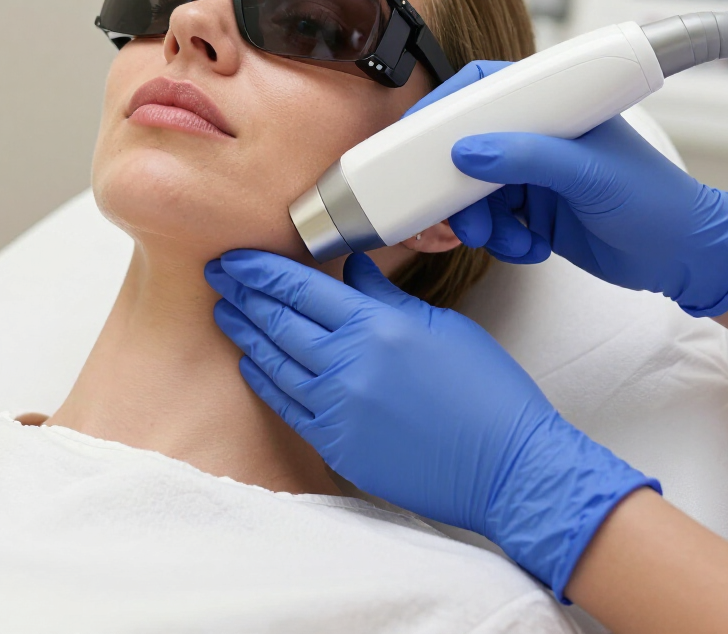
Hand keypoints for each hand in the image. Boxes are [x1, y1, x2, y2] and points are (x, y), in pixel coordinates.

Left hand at [207, 250, 656, 600]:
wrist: (510, 468)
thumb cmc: (486, 390)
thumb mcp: (440, 325)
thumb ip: (385, 295)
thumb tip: (351, 265)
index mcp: (375, 326)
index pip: (299, 288)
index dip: (259, 271)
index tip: (234, 258)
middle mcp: (348, 365)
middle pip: (278, 321)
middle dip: (242, 294)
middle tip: (218, 276)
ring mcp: (339, 409)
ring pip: (274, 362)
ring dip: (245, 334)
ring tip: (224, 313)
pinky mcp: (339, 447)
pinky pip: (288, 406)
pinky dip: (264, 380)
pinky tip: (250, 363)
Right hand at [405, 62, 727, 316]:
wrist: (682, 259)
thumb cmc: (657, 202)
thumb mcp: (589, 174)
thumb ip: (527, 158)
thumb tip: (467, 151)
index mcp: (553, 108)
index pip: (484, 90)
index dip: (445, 107)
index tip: (418, 132)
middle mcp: (536, 138)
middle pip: (467, 148)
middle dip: (456, 185)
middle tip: (457, 213)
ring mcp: (531, 176)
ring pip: (473, 193)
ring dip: (479, 222)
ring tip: (505, 239)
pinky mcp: (531, 212)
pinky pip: (490, 223)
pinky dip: (501, 241)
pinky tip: (529, 246)